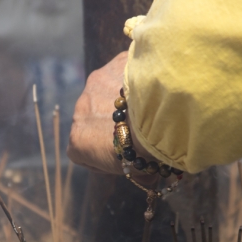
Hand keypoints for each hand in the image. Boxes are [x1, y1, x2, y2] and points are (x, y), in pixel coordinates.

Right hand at [68, 51, 146, 174]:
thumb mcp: (140, 171)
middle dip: (113, 123)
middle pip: (95, 118)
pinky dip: (138, 77)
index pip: (81, 149)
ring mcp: (95, 84)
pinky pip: (126, 70)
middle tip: (140, 129)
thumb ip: (138, 172)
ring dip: (124, 98)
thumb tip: (151, 177)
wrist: (163, 115)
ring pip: (108, 91)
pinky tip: (158, 85)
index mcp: (79, 143)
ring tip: (150, 105)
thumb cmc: (149, 151)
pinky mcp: (116, 64)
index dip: (103, 152)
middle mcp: (80, 112)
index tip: (123, 155)